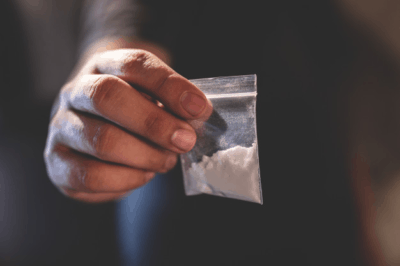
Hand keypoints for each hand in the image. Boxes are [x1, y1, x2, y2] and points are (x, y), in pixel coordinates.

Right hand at [44, 49, 212, 202]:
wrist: (96, 124)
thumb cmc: (133, 110)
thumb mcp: (153, 96)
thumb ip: (172, 103)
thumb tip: (197, 116)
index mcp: (103, 66)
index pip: (134, 64)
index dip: (169, 86)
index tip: (199, 109)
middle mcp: (75, 92)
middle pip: (107, 97)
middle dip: (154, 123)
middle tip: (184, 141)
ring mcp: (61, 127)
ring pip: (101, 140)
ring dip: (145, 156)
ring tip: (166, 161)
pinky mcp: (57, 162)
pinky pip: (91, 176)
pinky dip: (127, 179)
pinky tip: (143, 174)